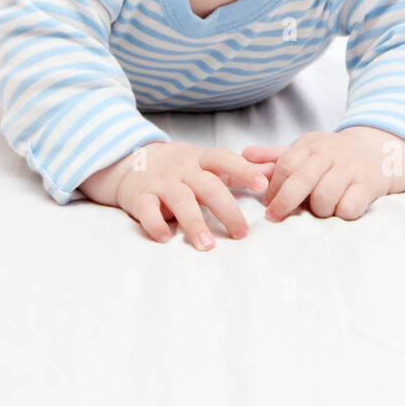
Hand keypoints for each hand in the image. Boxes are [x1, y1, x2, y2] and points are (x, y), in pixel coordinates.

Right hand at [115, 141, 273, 250]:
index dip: (244, 170)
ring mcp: (161, 183)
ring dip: (194, 223)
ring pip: (180, 200)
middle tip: (242, 233)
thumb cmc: (180, 167)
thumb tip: (273, 172)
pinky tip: (166, 238)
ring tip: (207, 245)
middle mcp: (183, 170)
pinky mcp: (140, 197)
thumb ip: (238, 169)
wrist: (131, 161)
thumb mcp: (206, 163)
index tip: (263, 185)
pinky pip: (147, 210)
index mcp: (201, 160)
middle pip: (208, 186)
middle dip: (227, 209)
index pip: (224, 159)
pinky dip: (155, 224)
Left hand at [242, 126, 404, 222]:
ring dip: (317, 210)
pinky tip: (340, 210)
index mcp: (311, 144)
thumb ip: (275, 156)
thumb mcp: (305, 150)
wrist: (379, 153)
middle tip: (275, 217)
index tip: (267, 204)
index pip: (285, 165)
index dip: (273, 187)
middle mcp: (330, 153)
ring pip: (324, 197)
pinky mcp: (369, 185)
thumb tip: (245, 154)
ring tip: (319, 209)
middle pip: (301, 180)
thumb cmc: (333, 157)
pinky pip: (349, 207)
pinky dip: (341, 213)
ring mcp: (350, 169)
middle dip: (285, 202)